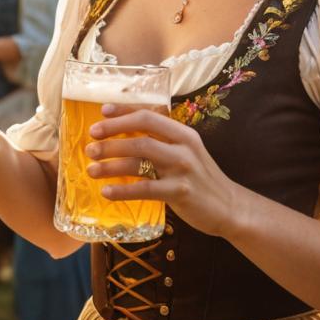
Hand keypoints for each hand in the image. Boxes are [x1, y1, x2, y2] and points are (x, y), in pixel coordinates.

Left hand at [85, 106, 240, 236]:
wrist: (229, 206)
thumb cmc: (200, 178)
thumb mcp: (186, 152)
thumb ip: (162, 141)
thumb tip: (123, 134)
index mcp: (183, 133)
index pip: (148, 115)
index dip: (123, 112)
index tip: (101, 113)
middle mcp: (183, 147)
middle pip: (140, 136)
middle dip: (111, 138)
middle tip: (90, 145)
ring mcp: (182, 169)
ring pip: (139, 161)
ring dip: (110, 165)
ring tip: (91, 169)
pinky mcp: (180, 192)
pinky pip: (145, 189)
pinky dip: (123, 190)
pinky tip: (106, 193)